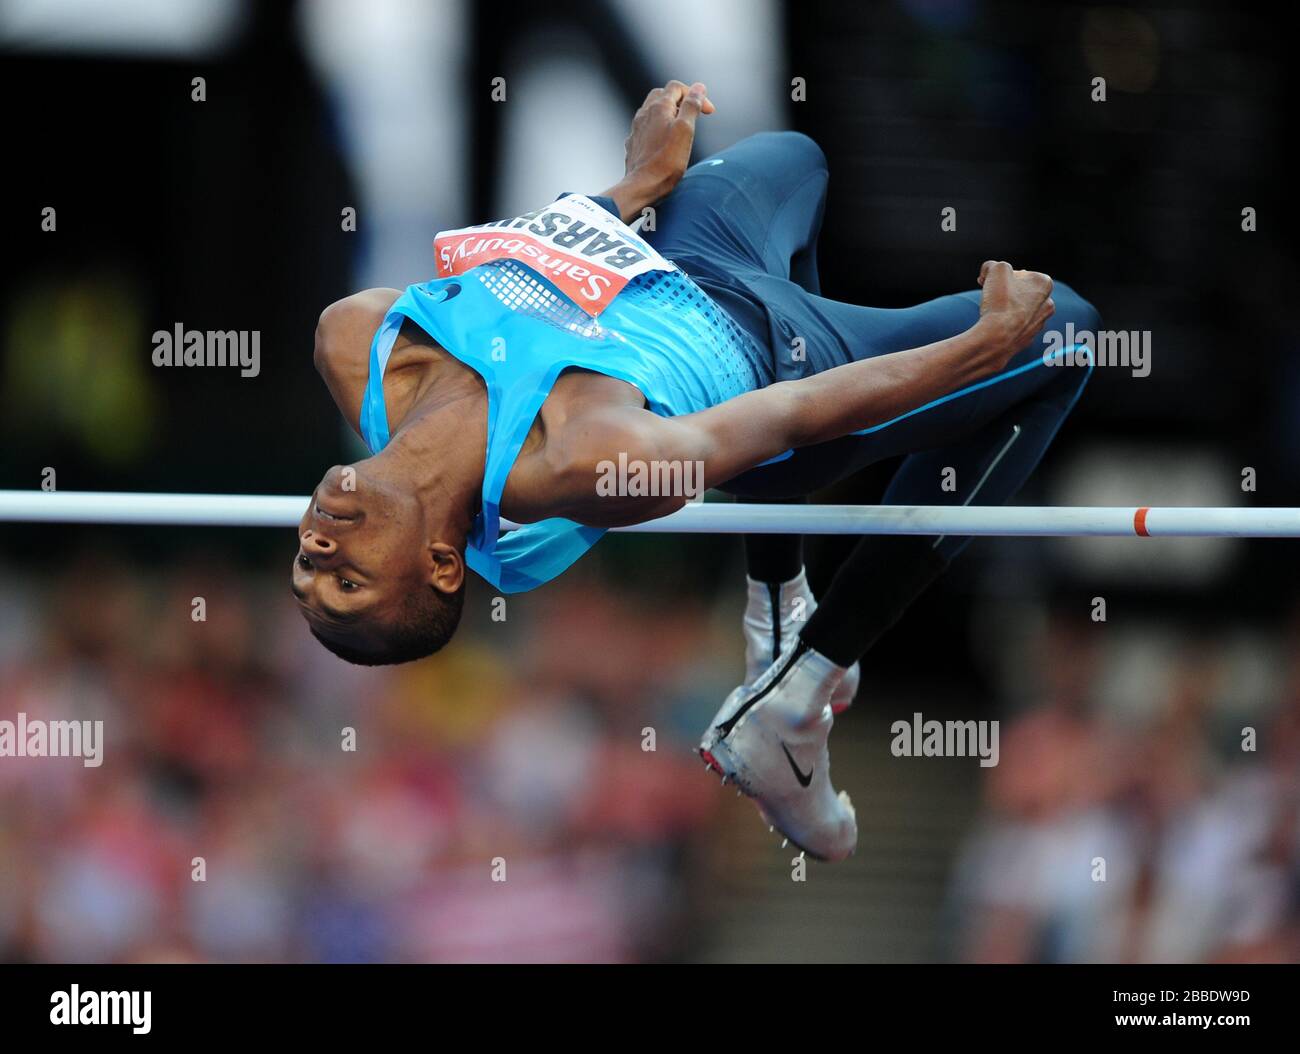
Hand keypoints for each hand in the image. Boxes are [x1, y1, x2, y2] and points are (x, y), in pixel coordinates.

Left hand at [604, 80, 714, 220]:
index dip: (695, 94)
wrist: (641, 187)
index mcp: (658, 107)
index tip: (708, 111)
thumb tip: (699, 87)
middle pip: (662, 95)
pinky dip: (658, 127)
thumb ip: (691, 106)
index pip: (677, 87)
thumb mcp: (685, 130)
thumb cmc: (665, 162)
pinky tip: (664, 141)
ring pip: (652, 111)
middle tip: (693, 114)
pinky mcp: (634, 144)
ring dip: (668, 113)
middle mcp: (644, 114)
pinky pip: (646, 127)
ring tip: (681, 127)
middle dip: (680, 100)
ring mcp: (637, 129)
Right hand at [974, 260, 1054, 367]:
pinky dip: (1004, 326)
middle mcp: (1047, 304)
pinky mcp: (1027, 340)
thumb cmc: (1000, 301)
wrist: (997, 337)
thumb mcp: (996, 269)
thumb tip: (987, 271)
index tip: (988, 282)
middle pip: (1020, 293)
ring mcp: (1039, 324)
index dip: (1000, 277)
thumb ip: (992, 265)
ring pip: (1018, 311)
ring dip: (1005, 309)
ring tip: (991, 313)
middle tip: (990, 296)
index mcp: (1044, 283)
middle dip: (1005, 292)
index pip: (1018, 274)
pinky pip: (1013, 328)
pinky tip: (994, 327)